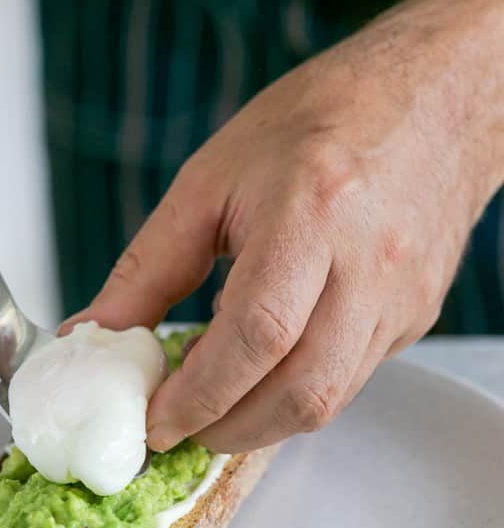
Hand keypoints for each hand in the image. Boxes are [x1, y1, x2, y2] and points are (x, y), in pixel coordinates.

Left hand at [64, 0, 503, 452]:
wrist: (434, 98)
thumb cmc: (318, 122)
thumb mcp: (211, 180)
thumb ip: (148, 267)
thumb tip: (92, 333)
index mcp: (313, 212)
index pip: (257, 334)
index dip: (200, 393)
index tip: (154, 421)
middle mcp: (371, 264)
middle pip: (300, 389)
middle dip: (227, 429)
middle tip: (177, 426)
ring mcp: (402, 298)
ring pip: (329, 401)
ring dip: (259, 424)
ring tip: (213, 406)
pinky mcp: (416, 317)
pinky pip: (349, 381)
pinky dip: (293, 394)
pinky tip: (262, 373)